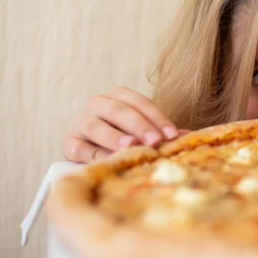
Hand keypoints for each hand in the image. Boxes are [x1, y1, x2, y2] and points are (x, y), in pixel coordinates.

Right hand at [63, 86, 182, 162]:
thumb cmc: (126, 140)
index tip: (172, 135)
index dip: (157, 117)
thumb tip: (188, 137)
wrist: (94, 153)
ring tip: (130, 146)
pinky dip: (94, 154)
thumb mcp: (145, 133)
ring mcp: (81, 123)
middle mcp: (97, 104)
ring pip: (96, 126)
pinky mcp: (70, 143)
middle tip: (155, 141)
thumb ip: (162, 133)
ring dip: (114, 137)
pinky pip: (79, 147)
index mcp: (118, 97)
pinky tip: (109, 161)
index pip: (139, 102)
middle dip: (139, 125)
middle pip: (118, 110)